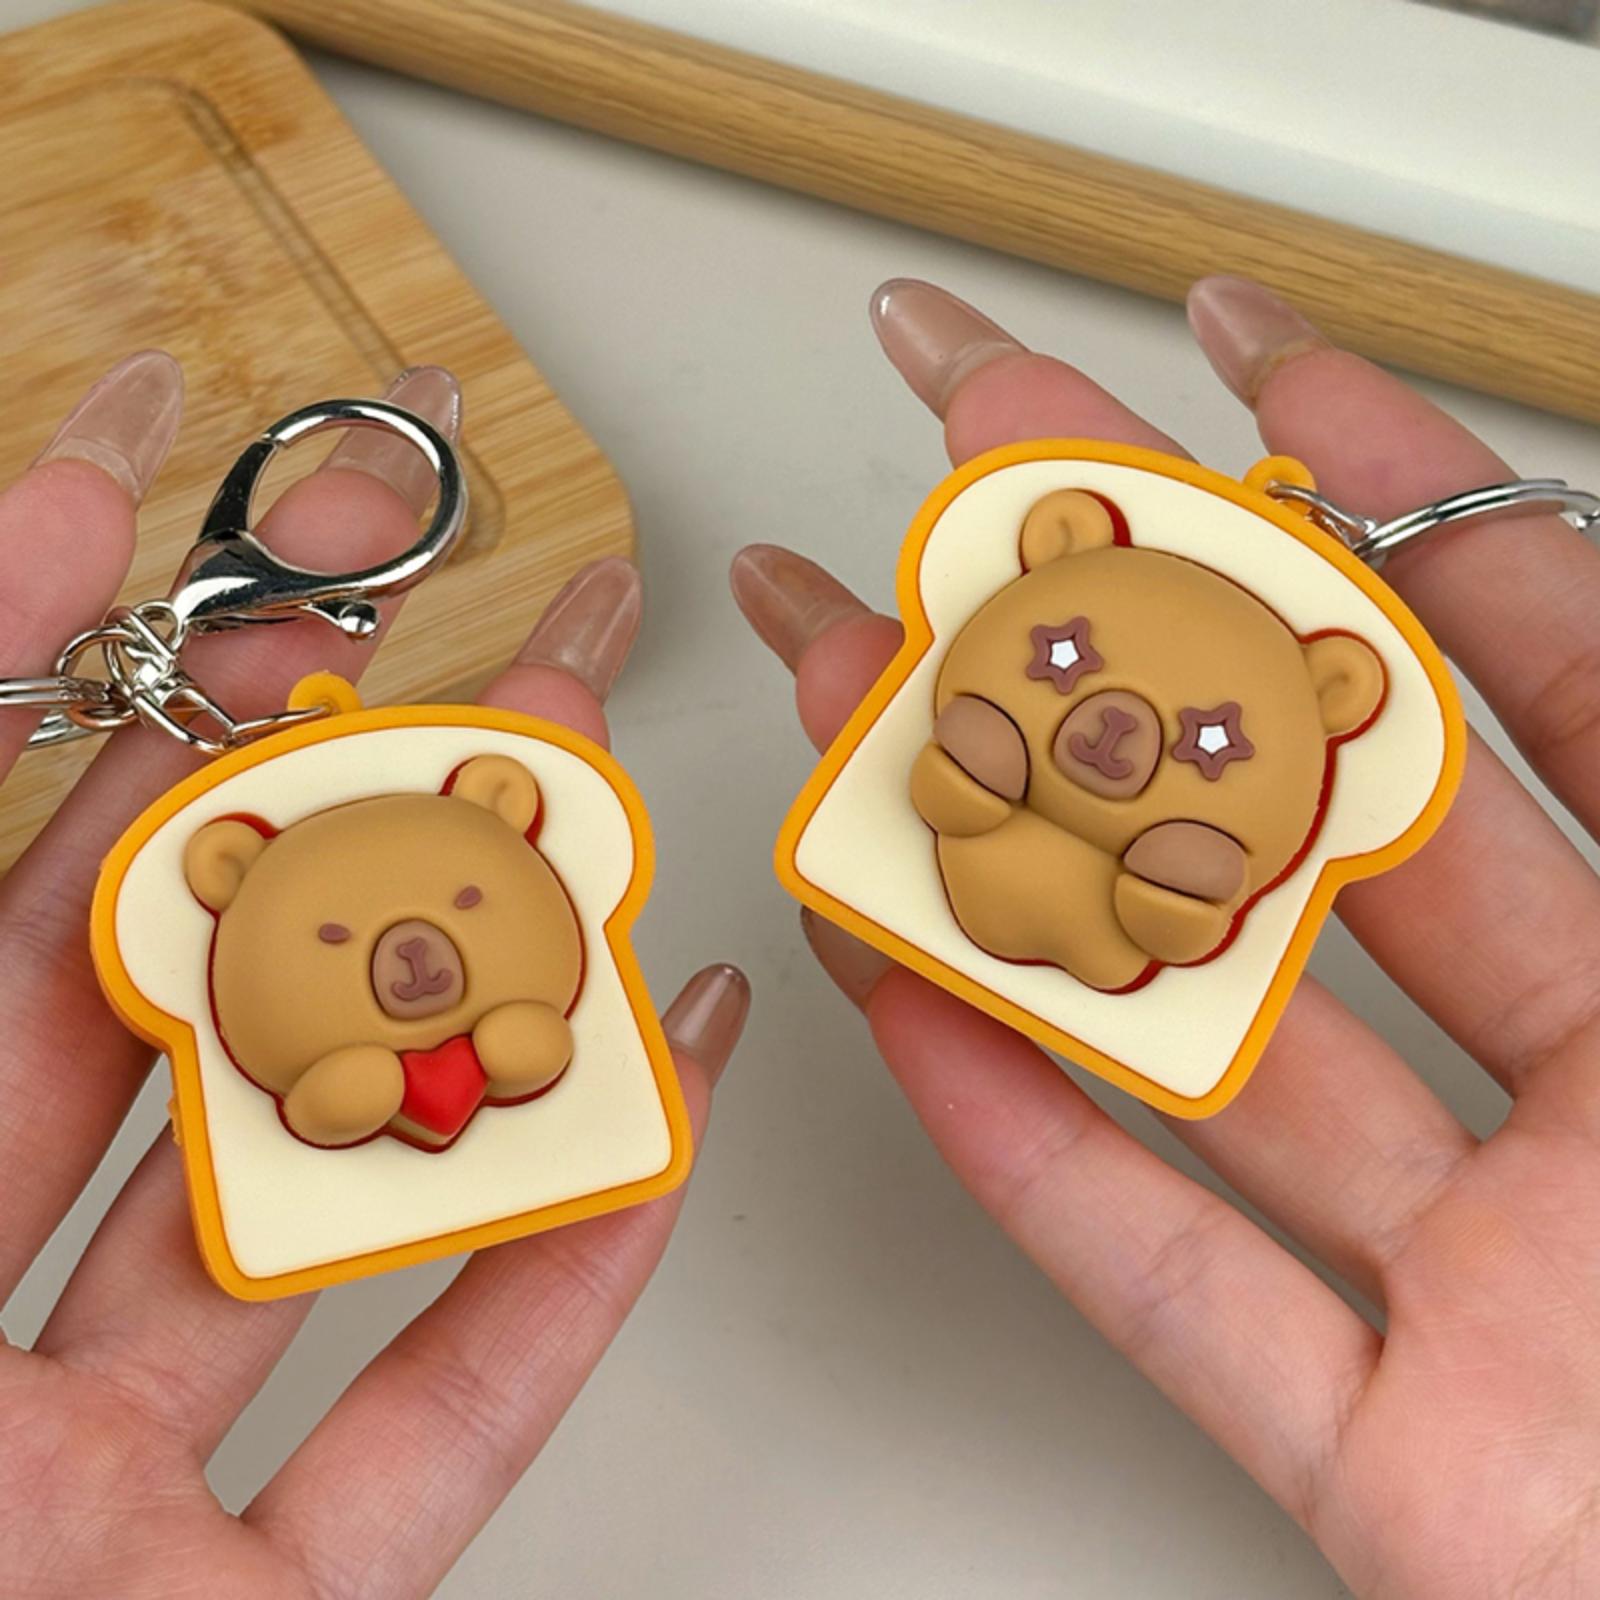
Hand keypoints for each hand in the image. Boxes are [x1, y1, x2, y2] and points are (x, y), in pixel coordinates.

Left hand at [0, 356, 747, 1597]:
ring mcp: (130, 1487)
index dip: (80, 641)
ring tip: (611, 826)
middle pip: (203, 1005)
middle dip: (364, 803)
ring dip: (494, 1005)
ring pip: (350, 1197)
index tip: (194, 463)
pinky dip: (575, 1260)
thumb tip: (14, 508)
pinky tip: (666, 1085)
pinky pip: (452, 1418)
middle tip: (488, 632)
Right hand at [733, 276, 1599, 1598]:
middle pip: (1309, 832)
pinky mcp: (1391, 1461)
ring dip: (1026, 893)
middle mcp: (1593, 1105)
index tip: (1236, 357)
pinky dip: (1035, 1163)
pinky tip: (904, 1016)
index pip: (1531, 663)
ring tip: (873, 734)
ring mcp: (1477, 1281)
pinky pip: (1177, 1288)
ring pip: (1204, 1050)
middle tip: (975, 524)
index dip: (1386, 492)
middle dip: (1127, 656)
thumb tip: (1553, 540)